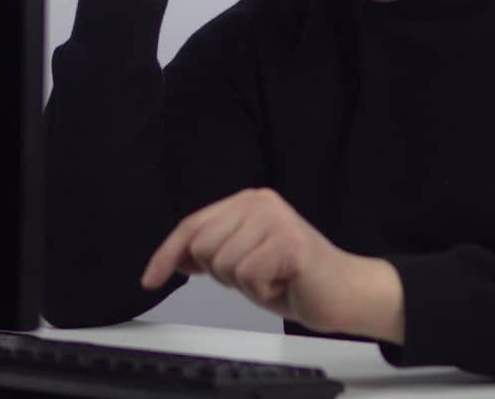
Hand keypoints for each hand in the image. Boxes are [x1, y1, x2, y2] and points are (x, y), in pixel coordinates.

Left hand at [140, 188, 403, 342]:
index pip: (192, 225)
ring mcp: (275, 219)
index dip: (167, 253)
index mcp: (248, 201)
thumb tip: (175, 257)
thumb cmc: (294, 278)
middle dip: (223, 274)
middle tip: (258, 275)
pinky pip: (247, 276)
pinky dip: (262, 292)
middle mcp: (260, 202)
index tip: (151, 278)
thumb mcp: (242, 262)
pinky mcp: (288, 241)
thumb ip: (211, 253)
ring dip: (245, 285)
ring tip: (273, 279)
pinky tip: (283, 284)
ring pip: (224, 264)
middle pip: (203, 246)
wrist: (343, 292)